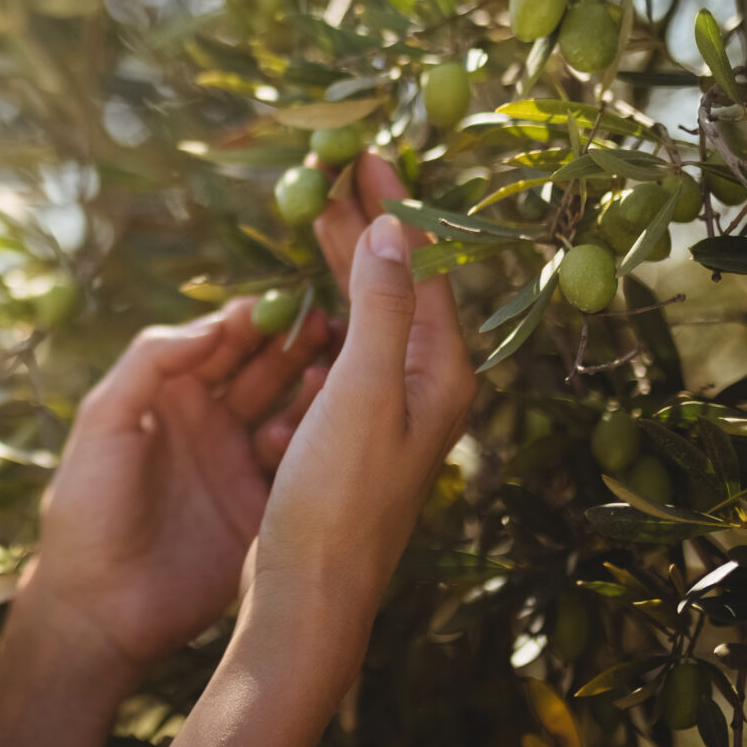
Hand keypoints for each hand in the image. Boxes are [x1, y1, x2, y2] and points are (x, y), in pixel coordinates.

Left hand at [21, 293, 338, 682]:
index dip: (253, 319)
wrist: (99, 609)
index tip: (288, 301)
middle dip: (294, 343)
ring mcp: (237, 464)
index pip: (219, 341)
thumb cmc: (87, 508)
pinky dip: (316, 444)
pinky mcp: (261, 509)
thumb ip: (151, 363)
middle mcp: (208, 422)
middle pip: (261, 368)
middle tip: (330, 324)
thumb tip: (213, 324)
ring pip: (287, 411)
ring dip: (312, 387)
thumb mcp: (105, 421)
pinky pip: (298, 467)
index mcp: (168, 394)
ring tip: (340, 368)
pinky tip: (329, 427)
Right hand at [236, 152, 475, 618]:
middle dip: (369, 222)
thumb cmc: (337, 499)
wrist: (309, 594)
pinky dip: (327, 306)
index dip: (395, 205)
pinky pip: (348, 344)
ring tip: (318, 211)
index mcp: (441, 375)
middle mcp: (426, 389)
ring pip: (371, 311)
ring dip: (347, 260)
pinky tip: (305, 297)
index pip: (423, 266)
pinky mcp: (356, 431)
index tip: (366, 153)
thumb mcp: (362, 392)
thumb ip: (381, 307)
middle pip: (400, 283)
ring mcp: (391, 411)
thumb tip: (395, 228)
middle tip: (334, 165)